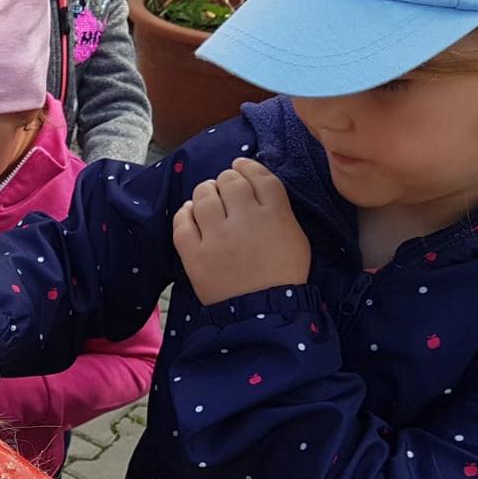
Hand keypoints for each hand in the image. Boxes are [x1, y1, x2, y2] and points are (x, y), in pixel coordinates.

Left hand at [172, 158, 310, 306]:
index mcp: (275, 214)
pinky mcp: (195, 254)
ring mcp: (217, 237)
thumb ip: (278, 208)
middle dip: (225, 180)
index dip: (247, 166)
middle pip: (229, 181)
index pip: (258, 176)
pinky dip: (184, 214)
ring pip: (204, 196)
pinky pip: (182, 222)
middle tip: (224, 189)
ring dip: (205, 192)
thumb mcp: (295, 236)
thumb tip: (254, 186)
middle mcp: (245, 220)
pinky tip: (190, 214)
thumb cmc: (282, 275)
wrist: (262, 313)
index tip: (239, 166)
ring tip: (207, 200)